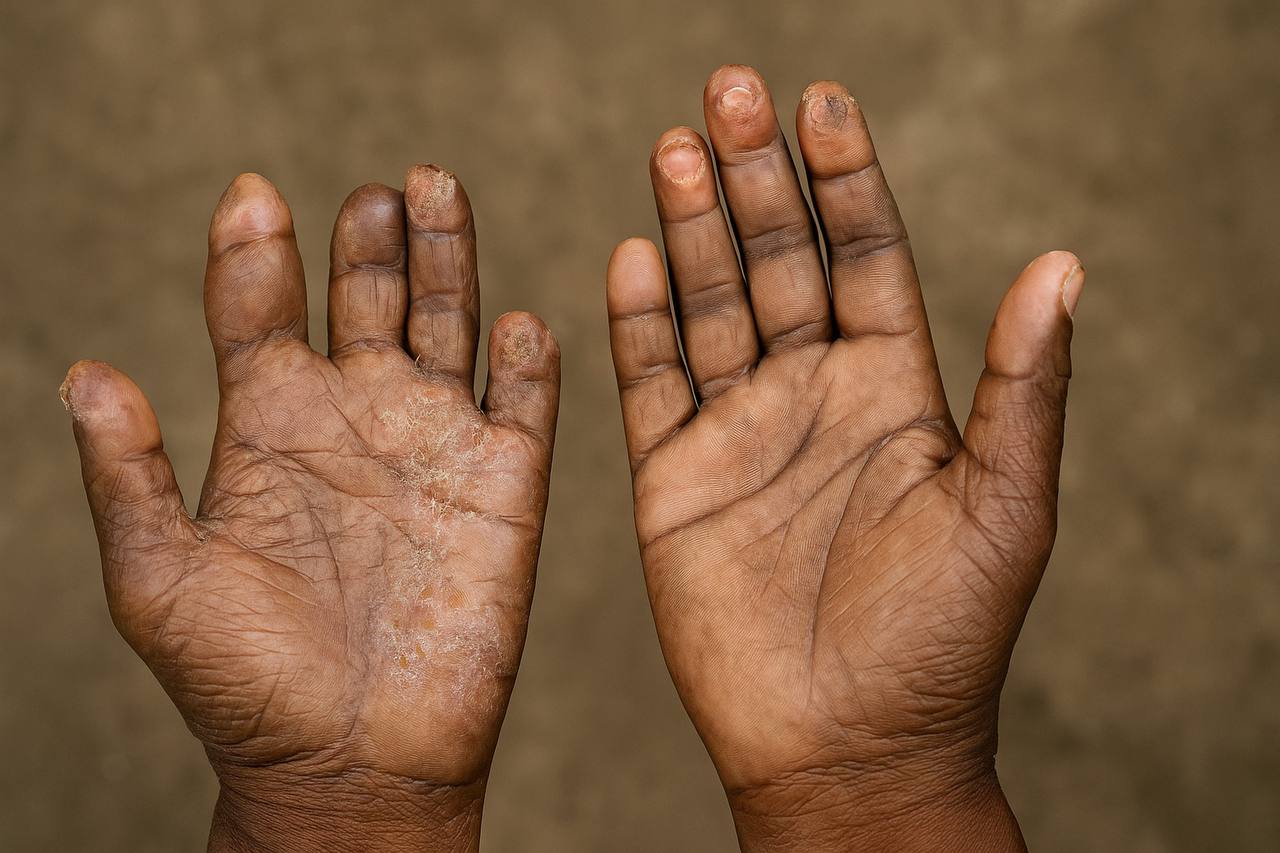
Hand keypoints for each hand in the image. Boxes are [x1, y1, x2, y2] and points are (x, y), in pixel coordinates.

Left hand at [63, 169, 559, 851]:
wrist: (353, 765)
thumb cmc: (246, 685)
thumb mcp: (158, 582)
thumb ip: (128, 475)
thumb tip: (85, 372)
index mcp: (270, 429)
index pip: (260, 313)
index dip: (253, 251)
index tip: (252, 199)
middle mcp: (357, 420)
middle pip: (367, 297)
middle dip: (371, 236)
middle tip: (374, 191)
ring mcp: (436, 446)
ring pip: (449, 324)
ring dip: (447, 259)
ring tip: (434, 189)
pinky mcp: (505, 486)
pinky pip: (525, 403)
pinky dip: (527, 359)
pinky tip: (516, 322)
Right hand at [607, 65, 1080, 850]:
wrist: (846, 746)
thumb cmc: (940, 639)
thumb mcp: (1003, 508)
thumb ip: (1022, 387)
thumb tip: (1063, 263)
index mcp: (893, 391)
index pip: (867, 256)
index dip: (846, 179)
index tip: (822, 102)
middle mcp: (813, 395)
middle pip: (780, 261)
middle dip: (755, 178)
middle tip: (728, 92)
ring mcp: (738, 431)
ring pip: (710, 305)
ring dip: (691, 228)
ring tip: (676, 148)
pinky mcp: (674, 477)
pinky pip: (653, 382)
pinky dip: (640, 320)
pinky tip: (634, 253)